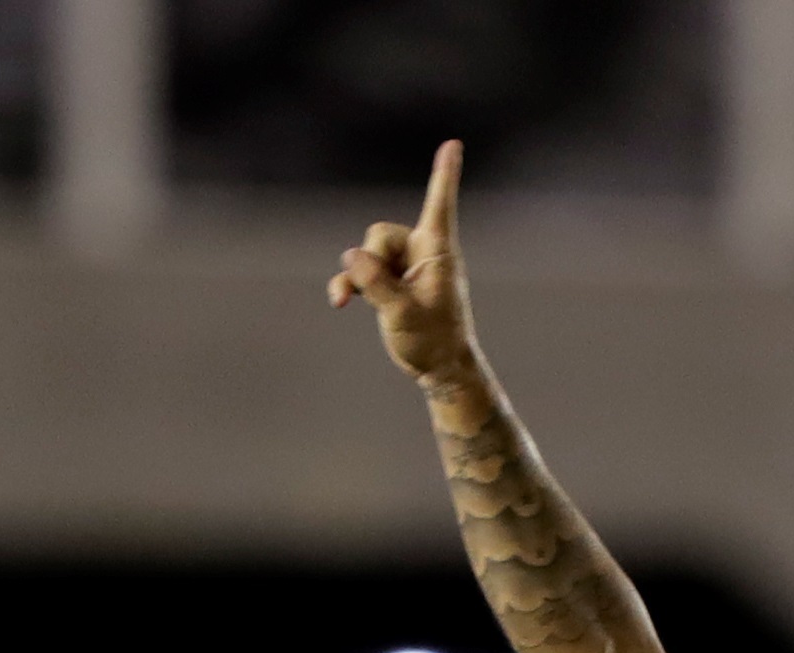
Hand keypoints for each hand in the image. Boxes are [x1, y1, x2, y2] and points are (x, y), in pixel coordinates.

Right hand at [330, 142, 478, 382]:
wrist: (437, 367)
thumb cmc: (434, 340)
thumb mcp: (404, 313)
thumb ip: (377, 284)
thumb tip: (350, 256)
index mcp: (438, 251)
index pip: (440, 206)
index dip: (444, 175)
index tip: (453, 144)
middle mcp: (421, 252)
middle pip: (381, 235)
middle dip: (370, 259)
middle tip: (376, 291)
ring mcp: (403, 266)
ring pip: (366, 252)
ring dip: (356, 275)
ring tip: (350, 300)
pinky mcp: (388, 281)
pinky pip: (360, 270)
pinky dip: (349, 283)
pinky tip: (340, 301)